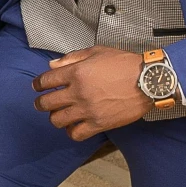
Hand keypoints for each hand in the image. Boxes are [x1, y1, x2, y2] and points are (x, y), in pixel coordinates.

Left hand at [34, 46, 152, 140]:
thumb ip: (72, 58)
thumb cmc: (125, 64)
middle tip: (42, 103)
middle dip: (40, 103)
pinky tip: (74, 126)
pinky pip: (75, 134)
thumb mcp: (97, 52)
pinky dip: (71, 131)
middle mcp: (78, 92)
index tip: (37, 87)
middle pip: (46, 102)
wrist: (148, 80)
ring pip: (57, 120)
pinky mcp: (99, 124)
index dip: (38, 84)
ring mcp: (87, 110)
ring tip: (59, 114)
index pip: (45, 80)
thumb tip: (53, 65)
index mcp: (76, 72)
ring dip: (55, 117)